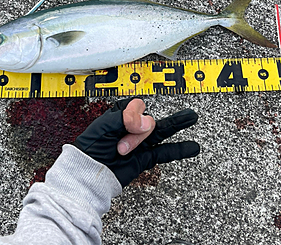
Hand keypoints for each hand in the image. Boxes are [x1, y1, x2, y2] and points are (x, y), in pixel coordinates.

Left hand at [74, 97, 199, 186]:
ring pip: (162, 131)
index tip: (127, 128)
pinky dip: (179, 149)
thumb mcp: (104, 127)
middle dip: (145, 128)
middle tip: (168, 124)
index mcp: (119, 115)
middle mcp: (131, 127)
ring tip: (192, 117)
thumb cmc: (90, 150)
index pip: (137, 106)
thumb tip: (147, 122)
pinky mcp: (144, 158)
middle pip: (148, 120)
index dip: (134, 116)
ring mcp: (139, 142)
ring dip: (178, 123)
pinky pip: (164, 152)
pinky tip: (192, 146)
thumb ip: (126, 118)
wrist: (88, 175)